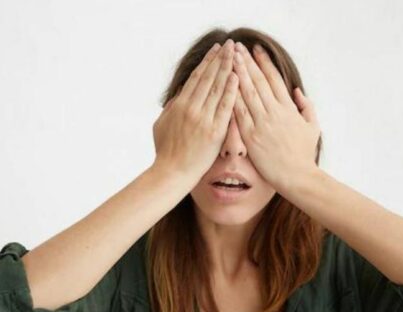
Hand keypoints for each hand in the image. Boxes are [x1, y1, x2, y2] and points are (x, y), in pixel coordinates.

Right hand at [151, 39, 238, 182]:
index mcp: (179, 105)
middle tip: (231, 44)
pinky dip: (231, 91)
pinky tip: (238, 77)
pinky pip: (225, 107)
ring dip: (228, 68)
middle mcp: (192, 108)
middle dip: (221, 58)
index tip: (216, 50)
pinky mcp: (214, 132)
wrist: (172, 173)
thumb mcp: (161, 125)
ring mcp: (203, 119)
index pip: (197, 77)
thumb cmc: (165, 152)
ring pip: (218, 88)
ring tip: (237, 54)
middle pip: (209, 77)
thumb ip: (171, 108)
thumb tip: (179, 96)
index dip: (208, 62)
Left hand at [231, 42, 321, 190]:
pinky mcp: (251, 137)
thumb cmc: (305, 154)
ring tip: (228, 59)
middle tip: (236, 47)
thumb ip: (306, 107)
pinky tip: (223, 86)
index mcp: (288, 108)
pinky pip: (239, 114)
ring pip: (246, 93)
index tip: (255, 49)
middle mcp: (274, 112)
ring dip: (236, 74)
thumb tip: (297, 91)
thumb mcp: (313, 127)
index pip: (274, 79)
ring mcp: (261, 124)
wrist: (297, 176)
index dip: (263, 62)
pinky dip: (231, 98)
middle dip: (246, 62)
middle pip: (257, 81)